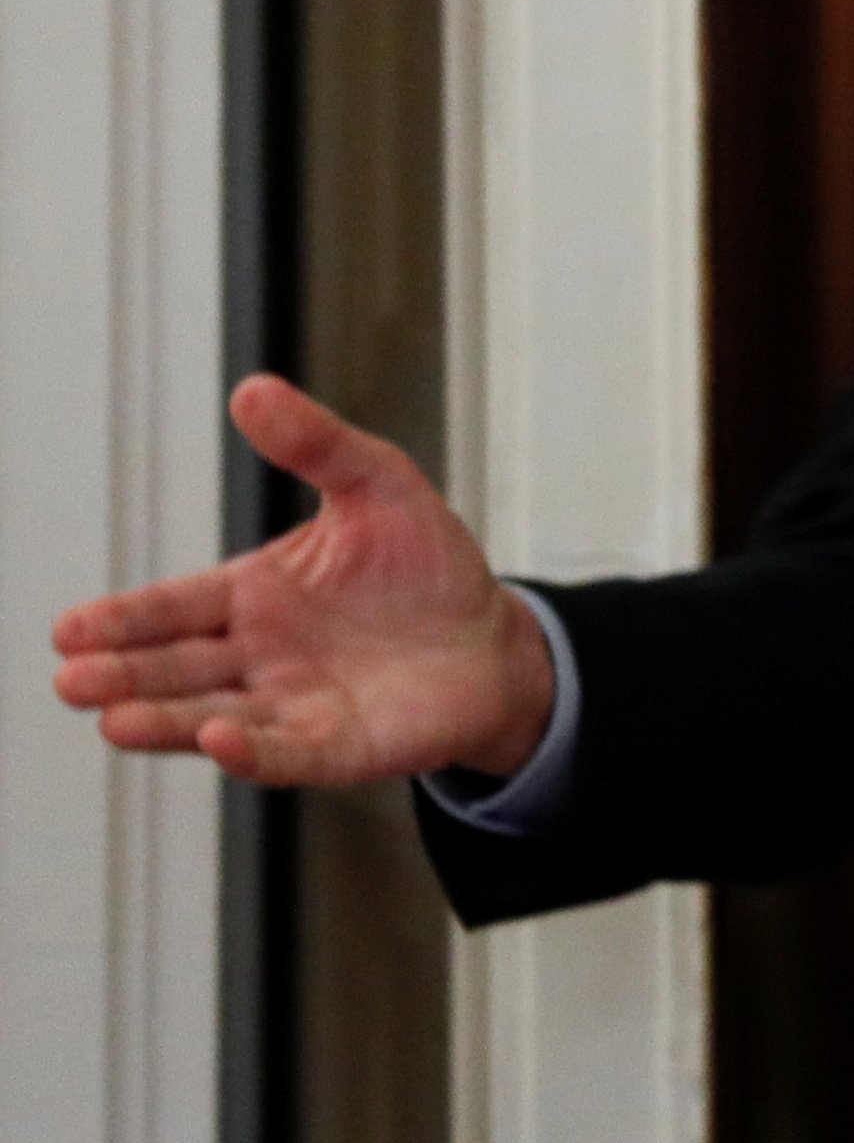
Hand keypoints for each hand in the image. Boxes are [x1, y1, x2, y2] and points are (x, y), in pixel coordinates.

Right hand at [49, 374, 554, 784]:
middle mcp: (257, 655)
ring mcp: (291, 706)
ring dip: (165, 720)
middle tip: (73, 679)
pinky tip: (219, 739)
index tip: (70, 629)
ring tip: (115, 720)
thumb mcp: (379, 484)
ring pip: (212, 715)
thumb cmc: (426, 565)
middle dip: (124, 674)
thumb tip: (252, 389)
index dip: (123, 619)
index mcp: (252, 595)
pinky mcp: (337, 747)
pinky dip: (252, 751)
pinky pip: (286, 753)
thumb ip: (316, 443)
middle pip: (175, 667)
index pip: (172, 608)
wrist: (494, 641)